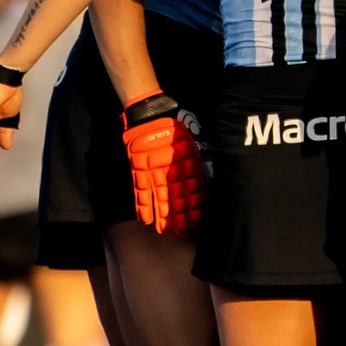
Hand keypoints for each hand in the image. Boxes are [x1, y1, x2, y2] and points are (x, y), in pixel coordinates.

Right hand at [122, 92, 206, 236]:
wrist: (150, 113)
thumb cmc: (174, 125)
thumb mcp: (191, 139)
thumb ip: (196, 158)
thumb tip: (207, 174)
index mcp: (186, 160)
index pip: (193, 187)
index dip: (195, 206)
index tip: (198, 220)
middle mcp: (170, 168)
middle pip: (177, 196)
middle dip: (180, 216)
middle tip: (183, 233)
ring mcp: (152, 169)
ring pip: (159, 197)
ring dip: (163, 216)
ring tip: (167, 232)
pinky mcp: (137, 169)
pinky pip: (140, 191)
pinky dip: (142, 206)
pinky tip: (146, 221)